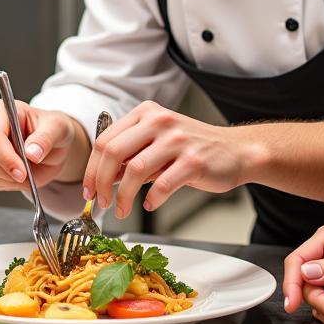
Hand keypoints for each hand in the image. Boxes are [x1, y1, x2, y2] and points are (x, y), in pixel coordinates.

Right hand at [0, 99, 88, 190]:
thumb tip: (32, 152)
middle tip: (27, 174)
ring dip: (7, 179)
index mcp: (2, 110)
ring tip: (25, 171)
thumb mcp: (58, 129)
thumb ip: (46, 138)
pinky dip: (3, 184)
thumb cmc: (51, 131)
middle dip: (8, 172)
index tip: (23, 172)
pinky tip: (15, 175)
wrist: (52, 146)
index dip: (6, 158)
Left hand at [82, 101, 251, 218]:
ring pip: (135, 170)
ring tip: (121, 210)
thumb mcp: (157, 142)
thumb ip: (131, 155)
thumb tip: (100, 178)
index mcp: (145, 113)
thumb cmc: (192, 149)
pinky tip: (150, 204)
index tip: (89, 190)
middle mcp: (159, 121)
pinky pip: (163, 184)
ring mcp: (177, 140)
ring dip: (123, 196)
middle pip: (113, 152)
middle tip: (101, 203)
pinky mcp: (194, 160)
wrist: (235, 151)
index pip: (105, 140)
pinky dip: (152, 199)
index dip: (91, 169)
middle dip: (100, 183)